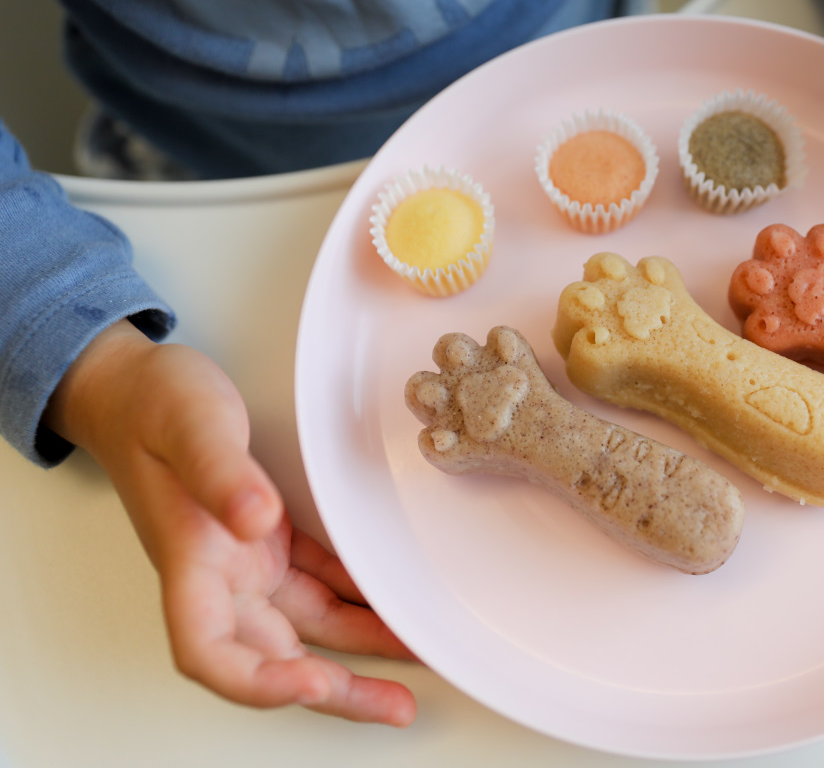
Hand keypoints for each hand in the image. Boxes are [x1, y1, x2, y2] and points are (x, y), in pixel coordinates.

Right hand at [44, 321, 416, 724]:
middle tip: (395, 707)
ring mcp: (245, 562)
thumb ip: (221, 473)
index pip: (209, 651)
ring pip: (308, 626)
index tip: (311, 682)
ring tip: (418, 657)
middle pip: (272, 657)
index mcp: (189, 560)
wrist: (137, 384)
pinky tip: (394, 604)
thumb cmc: (152, 403)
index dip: (258, 682)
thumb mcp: (191, 425)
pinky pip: (320, 584)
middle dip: (334, 690)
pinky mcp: (268, 541)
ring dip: (360, 649)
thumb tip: (255, 521)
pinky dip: (357, 600)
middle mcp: (218, 575)